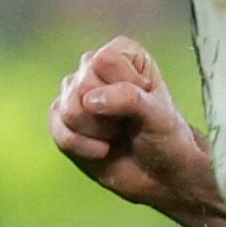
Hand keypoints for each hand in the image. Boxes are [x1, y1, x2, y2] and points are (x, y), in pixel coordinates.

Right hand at [51, 36, 218, 216]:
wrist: (160, 173)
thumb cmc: (165, 137)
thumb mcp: (160, 116)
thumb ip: (130, 99)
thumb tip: (89, 100)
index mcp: (123, 53)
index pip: (104, 61)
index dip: (125, 87)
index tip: (146, 103)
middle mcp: (94, 67)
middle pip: (82, 86)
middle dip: (109, 114)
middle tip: (129, 122)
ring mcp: (75, 93)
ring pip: (69, 110)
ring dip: (98, 132)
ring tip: (117, 134)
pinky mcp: (62, 120)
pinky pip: (60, 132)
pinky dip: (84, 147)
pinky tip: (103, 150)